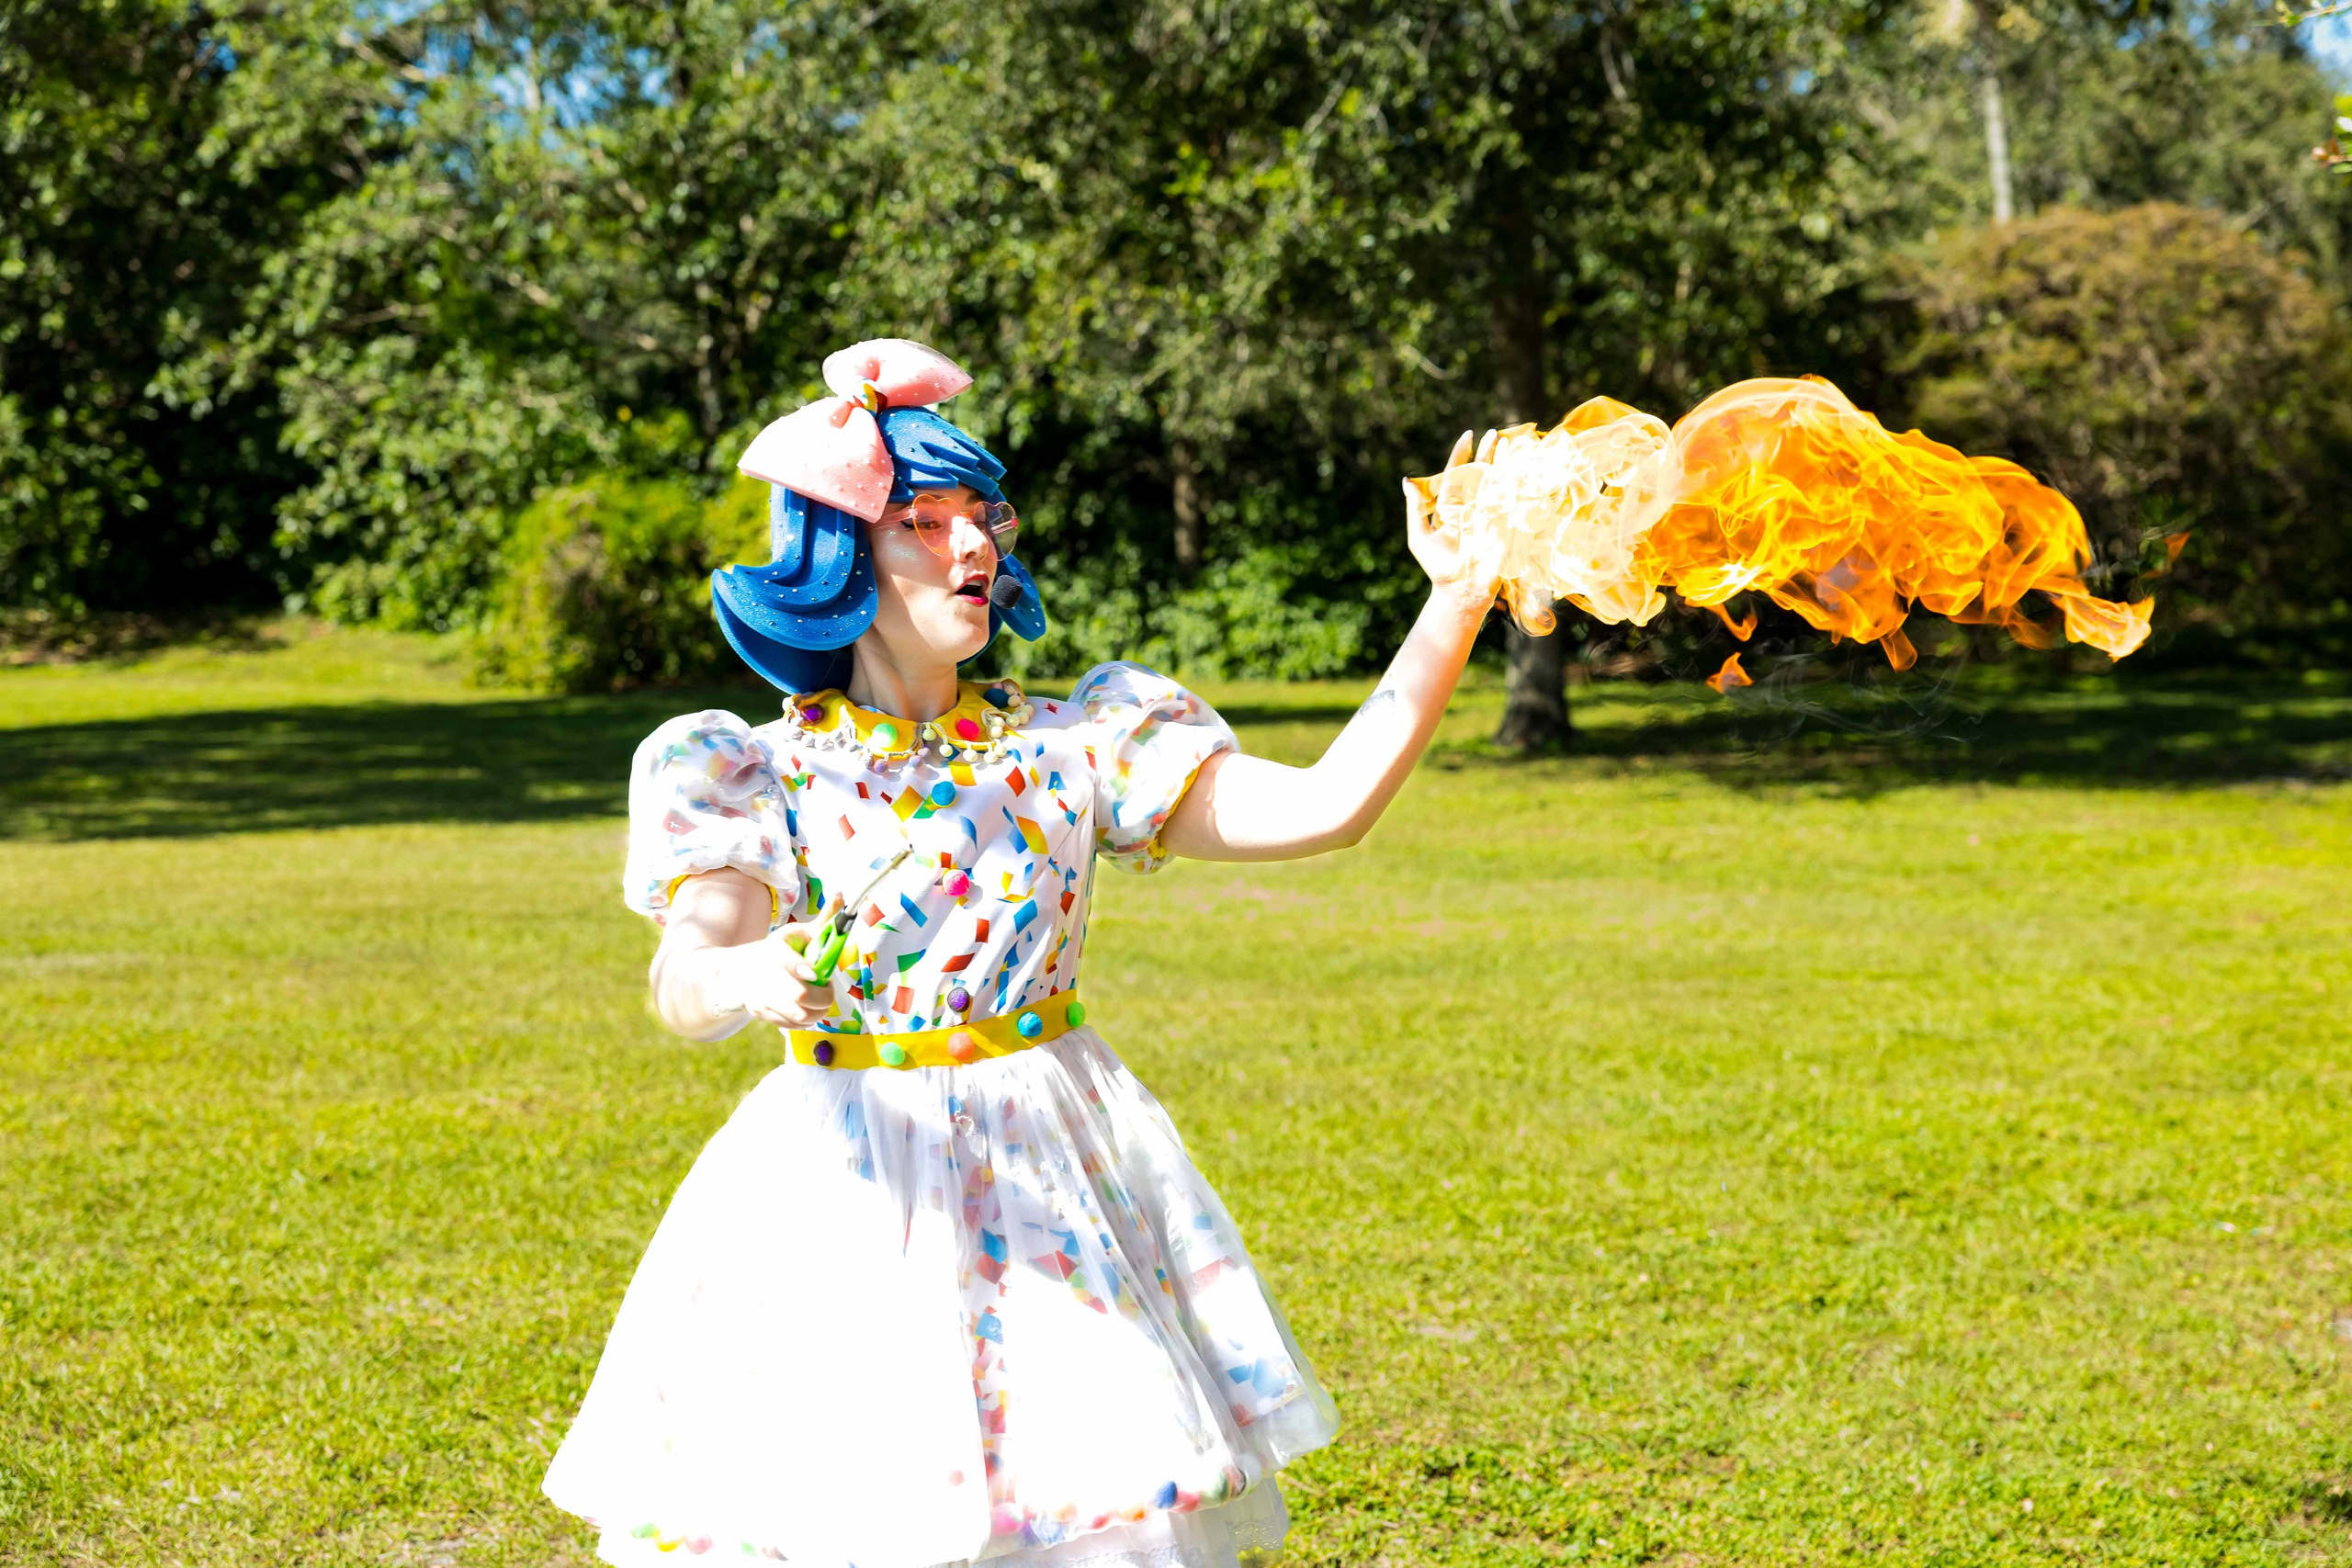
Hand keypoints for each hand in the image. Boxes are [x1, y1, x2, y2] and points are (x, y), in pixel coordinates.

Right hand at [706, 920, 832, 1027]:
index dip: (802, 968)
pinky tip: (808, 1008)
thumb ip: (823, 919)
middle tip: (826, 988)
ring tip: (820, 999)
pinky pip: (793, 1025)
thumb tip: (841, 895)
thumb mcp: (798, 933)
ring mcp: (763, 997)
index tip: (815, 974)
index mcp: (774, 951)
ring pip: (800, 1015)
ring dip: (819, 1010)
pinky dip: (807, 1020)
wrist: (739, 973)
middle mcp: (765, 976)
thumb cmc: (779, 950)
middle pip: (800, 994)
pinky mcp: (763, 1014)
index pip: (786, 961)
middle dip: (823, 995)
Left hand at [1404, 429, 1503, 610]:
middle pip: (1480, 475)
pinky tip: (1522, 466)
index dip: (1462, 455)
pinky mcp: (1504, 526)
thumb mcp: (1419, 536)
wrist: (1461, 590)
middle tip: (1492, 434)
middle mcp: (1472, 508)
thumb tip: (1406, 480)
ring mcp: (1489, 515)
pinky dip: (1517, 483)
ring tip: (1509, 442)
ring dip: (1503, 463)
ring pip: (1496, 483)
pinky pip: (1510, 501)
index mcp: (1452, 508)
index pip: (1457, 475)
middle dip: (1487, 454)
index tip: (1468, 435)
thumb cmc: (1438, 567)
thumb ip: (1415, 508)